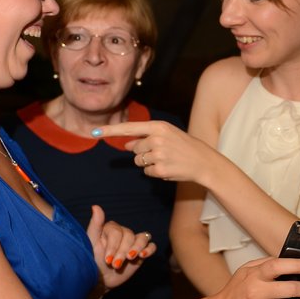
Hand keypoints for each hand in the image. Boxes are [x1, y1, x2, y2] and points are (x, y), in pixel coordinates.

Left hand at [87, 205, 155, 294]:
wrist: (99, 279)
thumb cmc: (92, 261)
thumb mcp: (90, 243)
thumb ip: (95, 225)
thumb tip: (96, 206)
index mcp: (111, 228)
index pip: (117, 232)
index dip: (114, 246)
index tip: (107, 259)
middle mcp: (123, 233)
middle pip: (130, 236)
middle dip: (123, 251)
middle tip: (115, 265)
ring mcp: (133, 242)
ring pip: (143, 238)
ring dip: (137, 248)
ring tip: (130, 259)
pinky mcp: (141, 252)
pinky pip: (152, 246)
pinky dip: (149, 249)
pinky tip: (142, 256)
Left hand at [93, 120, 217, 184]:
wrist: (204, 162)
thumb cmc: (185, 147)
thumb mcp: (167, 136)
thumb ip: (146, 137)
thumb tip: (126, 144)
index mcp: (159, 126)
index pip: (129, 128)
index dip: (110, 131)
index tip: (95, 132)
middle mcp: (157, 139)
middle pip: (134, 149)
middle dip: (144, 153)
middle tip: (163, 153)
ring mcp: (159, 154)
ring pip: (139, 161)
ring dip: (148, 163)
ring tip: (166, 160)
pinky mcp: (160, 169)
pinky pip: (146, 172)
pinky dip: (154, 172)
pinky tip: (168, 168)